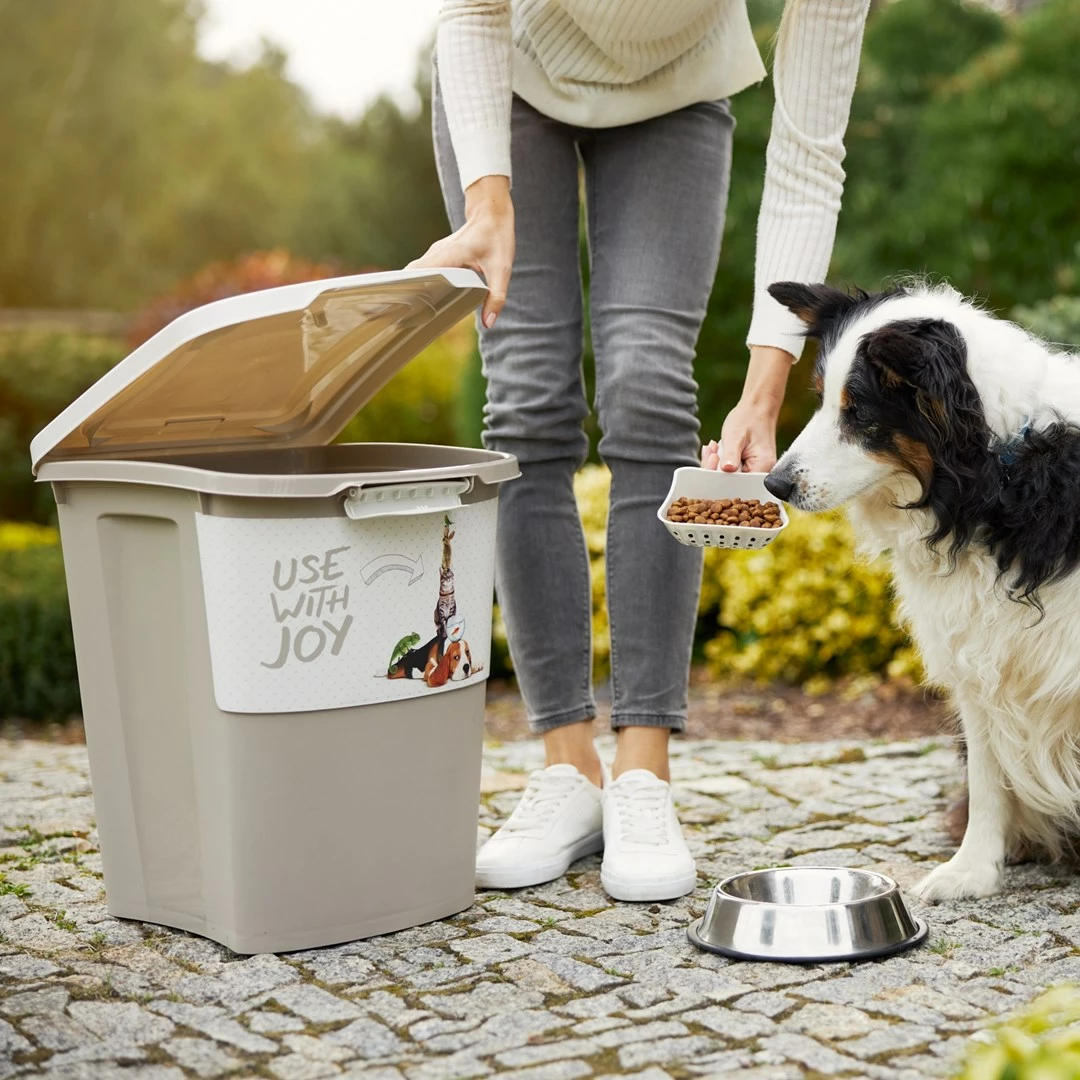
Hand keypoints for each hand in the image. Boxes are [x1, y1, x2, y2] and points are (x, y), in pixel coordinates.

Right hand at [408, 176, 513, 328]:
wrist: (492, 214)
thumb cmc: (496, 238)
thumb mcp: (502, 270)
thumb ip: (496, 297)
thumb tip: (488, 323)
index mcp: (450, 254)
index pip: (420, 271)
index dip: (408, 287)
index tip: (403, 305)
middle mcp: (437, 252)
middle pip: (411, 273)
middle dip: (405, 293)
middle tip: (403, 316)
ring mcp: (435, 253)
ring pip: (415, 272)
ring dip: (411, 288)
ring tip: (409, 312)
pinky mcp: (438, 256)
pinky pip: (422, 270)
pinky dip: (419, 283)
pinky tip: (422, 300)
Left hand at [700, 345, 794, 471]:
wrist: (757, 407)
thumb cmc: (749, 418)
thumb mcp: (736, 436)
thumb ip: (731, 455)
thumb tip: (725, 471)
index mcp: (762, 468)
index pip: (738, 484)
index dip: (720, 476)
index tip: (712, 460)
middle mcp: (761, 473)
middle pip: (732, 483)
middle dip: (716, 469)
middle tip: (710, 452)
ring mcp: (754, 470)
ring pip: (728, 477)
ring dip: (716, 463)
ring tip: (712, 448)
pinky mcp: (748, 466)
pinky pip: (730, 469)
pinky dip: (721, 460)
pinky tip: (715, 449)